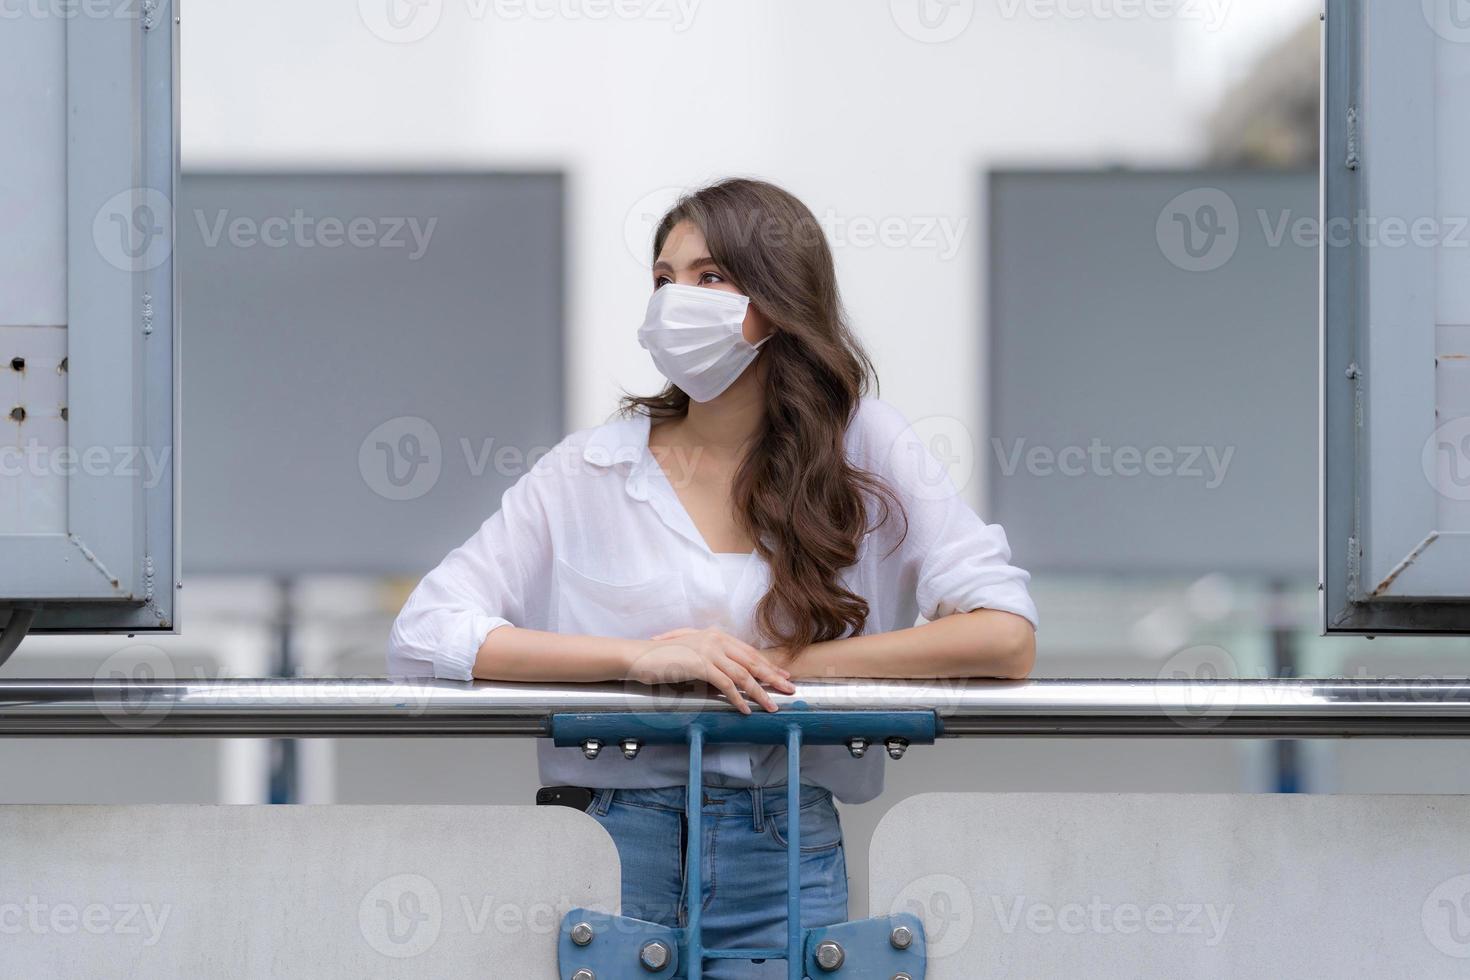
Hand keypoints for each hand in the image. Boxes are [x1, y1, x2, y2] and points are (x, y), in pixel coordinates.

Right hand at [628, 626, 795, 713]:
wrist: (639, 656)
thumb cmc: (663, 658)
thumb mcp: (692, 653)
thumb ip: (711, 659)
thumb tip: (728, 676)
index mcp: (716, 635)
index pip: (749, 652)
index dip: (768, 665)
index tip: (782, 676)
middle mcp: (716, 639)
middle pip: (752, 662)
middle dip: (773, 678)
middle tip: (790, 690)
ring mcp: (708, 650)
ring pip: (743, 675)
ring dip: (760, 693)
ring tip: (771, 706)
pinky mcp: (700, 664)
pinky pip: (726, 684)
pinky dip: (738, 699)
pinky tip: (745, 709)